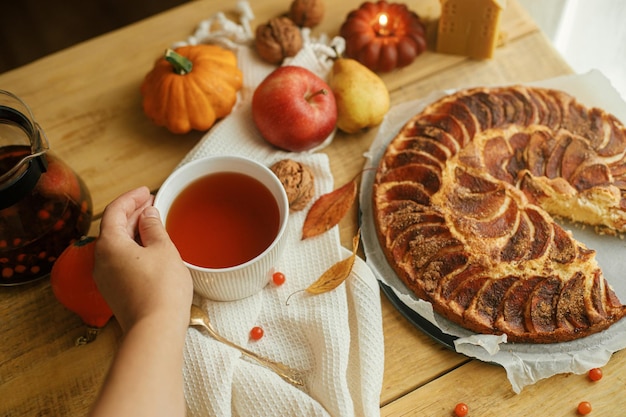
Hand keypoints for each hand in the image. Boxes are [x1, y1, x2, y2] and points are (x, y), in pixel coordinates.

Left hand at [93, 186, 192, 333]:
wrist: (156, 329)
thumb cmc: (161, 289)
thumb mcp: (163, 249)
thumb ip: (154, 227)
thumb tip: (148, 215)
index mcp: (109, 244)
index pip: (115, 211)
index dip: (131, 198)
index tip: (145, 191)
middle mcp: (102, 260)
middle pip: (113, 228)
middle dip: (132, 213)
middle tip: (151, 204)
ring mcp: (107, 278)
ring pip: (117, 245)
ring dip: (133, 231)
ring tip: (152, 223)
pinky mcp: (116, 291)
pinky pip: (121, 261)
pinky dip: (134, 248)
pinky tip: (150, 248)